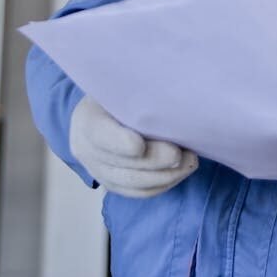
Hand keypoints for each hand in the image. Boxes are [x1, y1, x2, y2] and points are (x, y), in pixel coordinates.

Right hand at [70, 97, 197, 197]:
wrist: (101, 111)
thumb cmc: (118, 91)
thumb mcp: (122, 83)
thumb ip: (140, 90)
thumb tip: (171, 90)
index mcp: (86, 119)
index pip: (99, 135)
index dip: (119, 143)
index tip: (140, 145)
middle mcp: (86, 149)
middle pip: (120, 165)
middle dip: (154, 162)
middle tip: (181, 154)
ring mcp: (98, 171)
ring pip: (132, 184)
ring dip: (165, 176)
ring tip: (189, 162)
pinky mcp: (113, 184)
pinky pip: (138, 193)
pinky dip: (162, 185)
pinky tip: (181, 172)